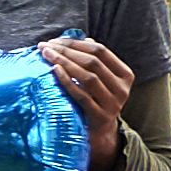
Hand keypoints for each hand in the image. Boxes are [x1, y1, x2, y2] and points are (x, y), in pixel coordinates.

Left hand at [40, 34, 132, 167]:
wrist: (100, 132)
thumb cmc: (96, 99)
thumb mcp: (100, 80)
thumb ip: (94, 61)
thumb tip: (82, 38)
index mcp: (125, 75)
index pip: (101, 51)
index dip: (76, 43)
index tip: (55, 40)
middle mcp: (122, 88)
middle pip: (93, 62)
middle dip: (66, 51)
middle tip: (45, 46)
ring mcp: (113, 103)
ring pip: (87, 77)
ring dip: (64, 62)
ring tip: (45, 54)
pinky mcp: (99, 116)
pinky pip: (81, 95)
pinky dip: (67, 81)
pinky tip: (54, 70)